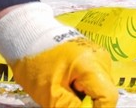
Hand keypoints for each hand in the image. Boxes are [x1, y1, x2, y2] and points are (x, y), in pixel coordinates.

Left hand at [0, 2, 117, 107]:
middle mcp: (101, 59)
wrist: (27, 34)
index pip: (108, 98)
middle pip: (104, 93)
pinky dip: (82, 89)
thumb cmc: (36, 62)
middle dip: (87, 103)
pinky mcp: (92, 57)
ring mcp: (98, 56)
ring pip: (99, 88)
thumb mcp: (51, 95)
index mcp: (93, 65)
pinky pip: (93, 80)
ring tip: (63, 92)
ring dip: (84, 97)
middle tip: (64, 102)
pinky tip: (66, 86)